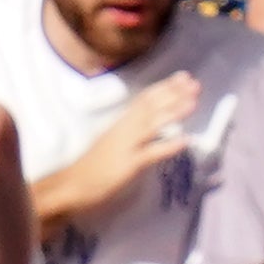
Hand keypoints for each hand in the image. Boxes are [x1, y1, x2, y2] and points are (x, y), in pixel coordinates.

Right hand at [52, 73, 200, 215]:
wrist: (69, 186)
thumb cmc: (89, 167)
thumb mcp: (109, 141)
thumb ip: (128, 130)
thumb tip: (148, 123)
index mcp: (119, 124)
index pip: (143, 100)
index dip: (164, 87)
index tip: (182, 77)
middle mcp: (123, 130)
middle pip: (150, 107)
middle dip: (173, 94)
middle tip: (194, 83)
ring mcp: (125, 146)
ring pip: (151, 125)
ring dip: (173, 113)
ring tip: (193, 103)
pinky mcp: (127, 165)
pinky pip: (150, 153)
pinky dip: (168, 146)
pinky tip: (185, 141)